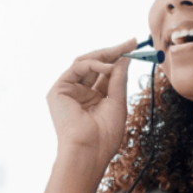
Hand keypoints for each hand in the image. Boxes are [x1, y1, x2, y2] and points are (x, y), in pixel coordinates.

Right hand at [46, 37, 136, 163]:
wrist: (89, 151)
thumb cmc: (104, 135)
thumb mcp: (117, 103)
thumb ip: (118, 79)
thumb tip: (124, 59)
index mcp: (93, 98)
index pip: (104, 73)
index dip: (118, 59)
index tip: (134, 47)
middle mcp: (79, 93)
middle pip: (94, 65)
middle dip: (113, 51)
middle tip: (131, 42)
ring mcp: (67, 91)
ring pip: (85, 62)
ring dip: (105, 55)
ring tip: (123, 51)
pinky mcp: (58, 90)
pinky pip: (77, 68)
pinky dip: (94, 64)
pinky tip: (109, 66)